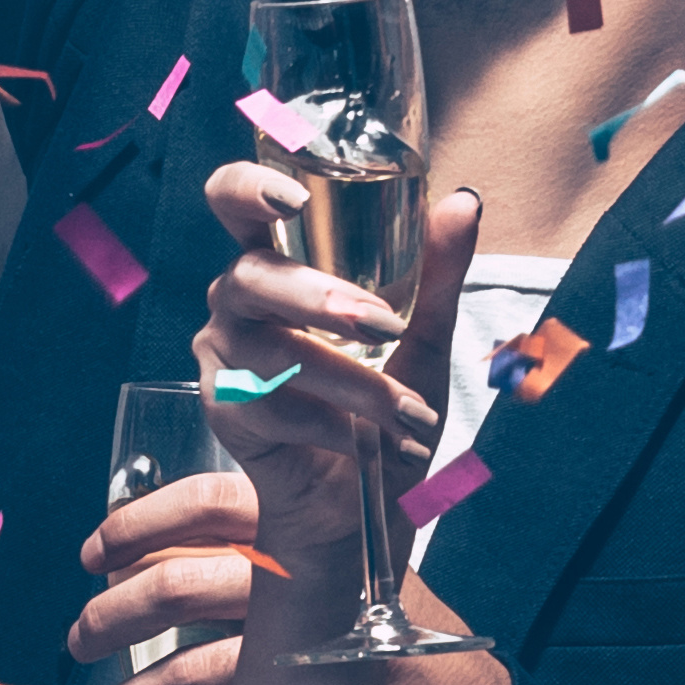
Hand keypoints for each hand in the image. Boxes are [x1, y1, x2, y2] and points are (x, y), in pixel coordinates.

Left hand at [63, 467, 511, 684]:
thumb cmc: (388, 628)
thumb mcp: (335, 563)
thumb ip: (262, 548)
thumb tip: (151, 555)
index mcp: (307, 526)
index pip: (207, 501)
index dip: (137, 524)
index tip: (94, 554)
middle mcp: (304, 578)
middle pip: (177, 584)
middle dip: (112, 616)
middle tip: (82, 637)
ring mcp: (311, 645)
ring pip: (191, 664)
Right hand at [192, 160, 481, 556]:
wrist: (360, 497)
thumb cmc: (382, 405)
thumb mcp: (424, 334)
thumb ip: (437, 270)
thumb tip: (461, 203)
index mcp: (278, 260)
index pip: (234, 202)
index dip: (249, 187)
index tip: (295, 198)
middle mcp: (238, 299)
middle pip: (251, 274)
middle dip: (321, 298)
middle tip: (385, 325)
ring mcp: (223, 352)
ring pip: (272, 349)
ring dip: (351, 381)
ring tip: (406, 412)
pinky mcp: (222, 406)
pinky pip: (273, 406)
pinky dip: (334, 426)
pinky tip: (370, 445)